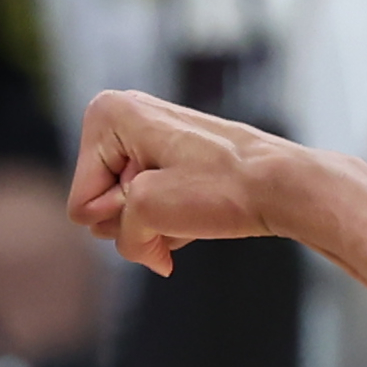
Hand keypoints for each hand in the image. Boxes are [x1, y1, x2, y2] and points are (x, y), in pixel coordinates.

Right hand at [66, 90, 366, 284]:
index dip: (118, 214)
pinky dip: (170, 223)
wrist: (285, 185)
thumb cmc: (222, 187)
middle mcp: (123, 118)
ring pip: (125, 213)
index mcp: (107, 114)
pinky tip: (198, 216)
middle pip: (99, 207)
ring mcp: (147, 139)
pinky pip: (150, 207)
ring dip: (155, 226)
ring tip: (192, 210)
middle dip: (134, 221)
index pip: (81, 204)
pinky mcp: (170, 159)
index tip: (161, 197)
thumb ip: (117, 231)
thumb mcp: (147, 212)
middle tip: (177, 207)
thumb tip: (152, 252)